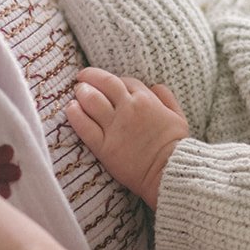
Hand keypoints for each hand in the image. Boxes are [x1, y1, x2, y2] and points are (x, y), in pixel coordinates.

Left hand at [66, 67, 188, 207]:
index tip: (107, 84)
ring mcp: (114, 127)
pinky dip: (75, 114)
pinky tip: (70, 109)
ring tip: (77, 93)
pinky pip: (84, 126)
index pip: (124, 81)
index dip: (114, 81)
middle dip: (90, 77)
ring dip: (81, 92)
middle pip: (103, 83)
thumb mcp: (179, 116)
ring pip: (91, 100)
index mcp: (146, 99)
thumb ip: (167, 97)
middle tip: (82, 78)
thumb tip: (155, 85)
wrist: (169, 172)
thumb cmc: (176, 146)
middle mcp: (128, 108)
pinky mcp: (104, 146)